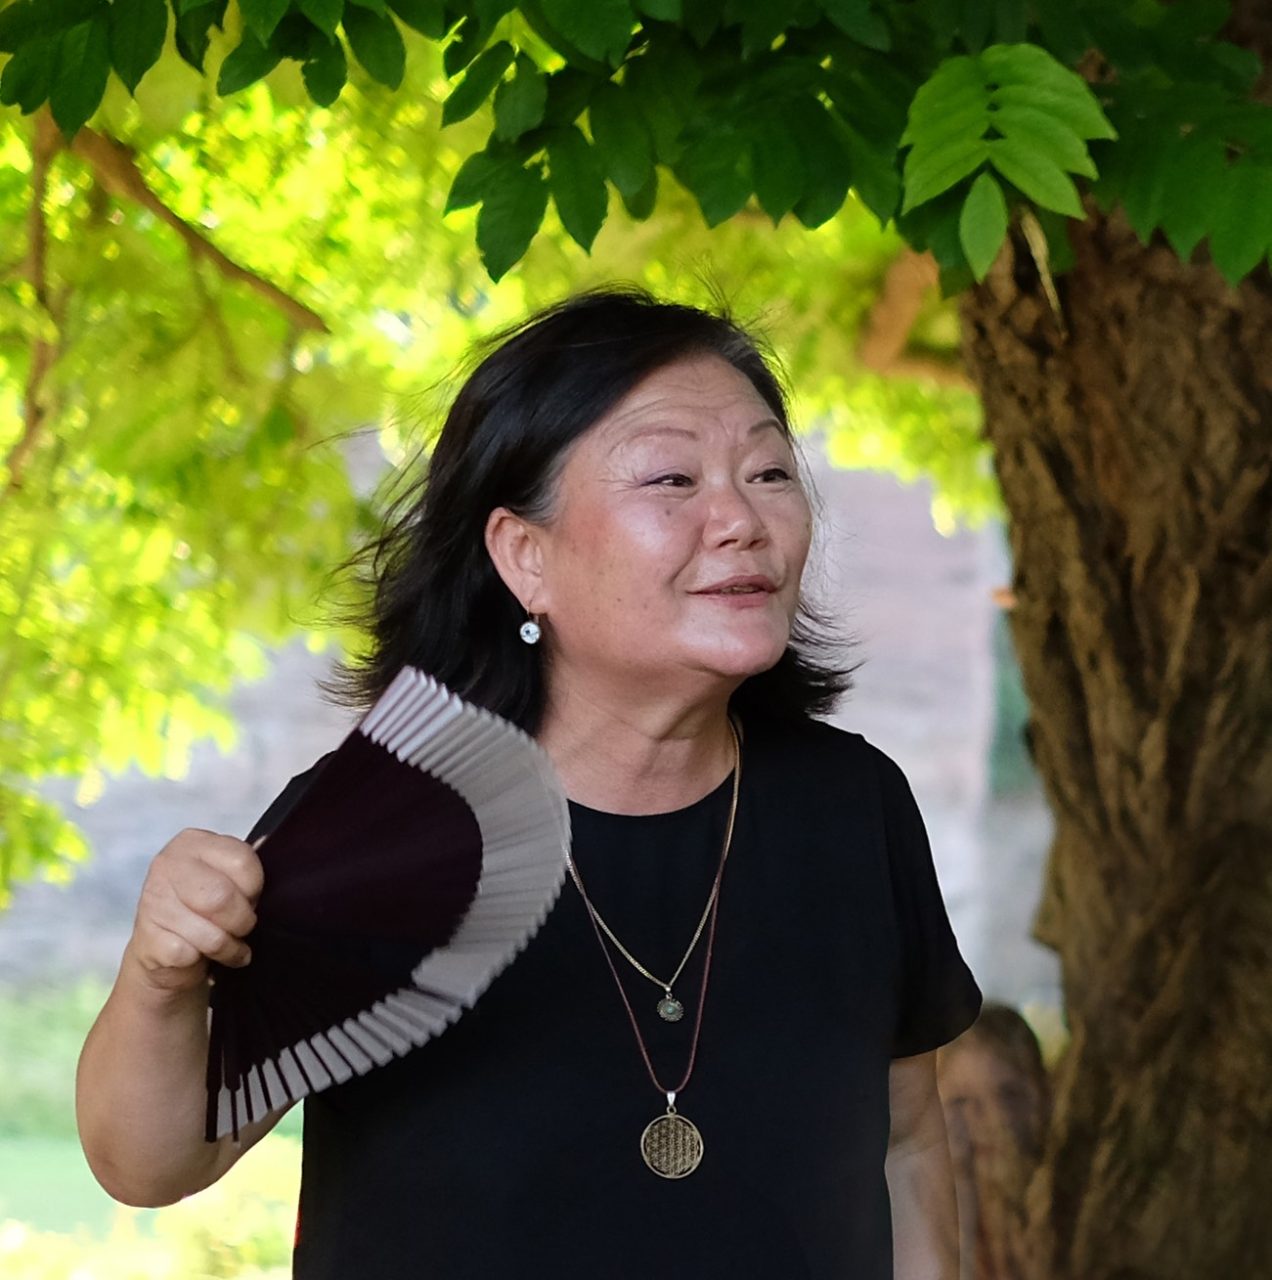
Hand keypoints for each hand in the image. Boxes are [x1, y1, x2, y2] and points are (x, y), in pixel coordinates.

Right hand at [127, 829, 264, 992]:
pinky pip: (192, 954)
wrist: (164, 950)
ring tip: (229, 946)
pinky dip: (205, 961)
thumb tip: (267, 844)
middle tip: (242, 927)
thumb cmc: (203, 909)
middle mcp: (168, 865)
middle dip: (242, 920)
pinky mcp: (148, 938)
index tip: (250, 898)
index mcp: (192, 842)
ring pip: (211, 933)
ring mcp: (154, 901)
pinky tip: (203, 956)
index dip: (254, 887)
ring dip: (229, 948)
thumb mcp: (224, 878)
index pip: (242, 860)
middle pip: (223, 897)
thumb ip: (243, 866)